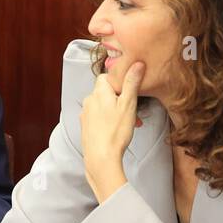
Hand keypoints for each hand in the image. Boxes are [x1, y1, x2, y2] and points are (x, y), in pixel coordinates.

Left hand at [80, 62, 143, 203]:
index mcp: (98, 92)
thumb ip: (132, 83)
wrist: (101, 158)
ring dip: (117, 111)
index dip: (119, 82)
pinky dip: (109, 120)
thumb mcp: (128, 105)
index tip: (129, 93)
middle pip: (106, 92)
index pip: (106, 77)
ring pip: (103, 106)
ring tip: (130, 124)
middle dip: (121, 99)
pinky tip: (118, 131)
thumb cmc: (115, 132)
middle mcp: (89, 101)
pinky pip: (99, 117)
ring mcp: (85, 114)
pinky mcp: (86, 127)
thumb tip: (136, 64)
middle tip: (133, 112)